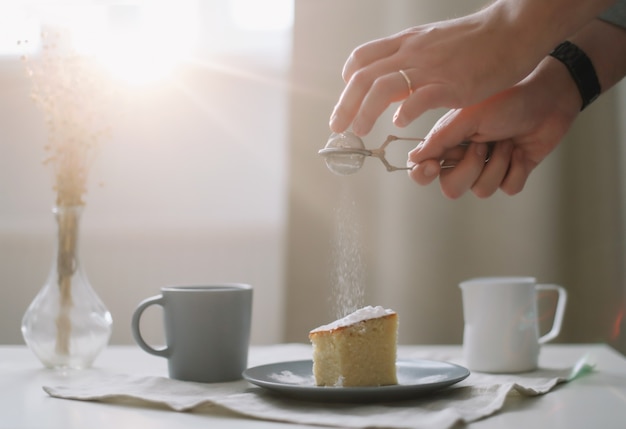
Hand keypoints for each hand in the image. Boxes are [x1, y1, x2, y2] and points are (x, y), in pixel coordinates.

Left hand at [328, 5, 545, 136]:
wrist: (512, 31)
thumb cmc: (477, 41)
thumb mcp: (434, 42)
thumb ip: (412, 59)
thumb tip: (396, 78)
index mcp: (406, 42)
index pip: (362, 58)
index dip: (349, 80)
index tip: (348, 99)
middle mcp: (411, 53)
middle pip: (363, 76)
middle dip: (345, 104)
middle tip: (337, 127)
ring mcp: (430, 68)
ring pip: (382, 87)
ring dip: (365, 111)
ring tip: (359, 131)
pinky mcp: (451, 84)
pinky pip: (419, 97)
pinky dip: (404, 111)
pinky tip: (399, 123)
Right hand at [407, 56, 580, 198]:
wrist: (549, 96)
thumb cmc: (507, 98)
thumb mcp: (468, 116)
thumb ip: (439, 139)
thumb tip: (412, 160)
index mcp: (448, 142)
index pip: (423, 171)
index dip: (424, 175)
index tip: (435, 166)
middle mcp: (464, 158)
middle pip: (452, 188)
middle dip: (470, 169)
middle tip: (483, 145)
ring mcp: (489, 167)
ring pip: (481, 190)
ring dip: (499, 164)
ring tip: (508, 141)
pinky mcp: (513, 173)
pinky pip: (508, 188)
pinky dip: (517, 169)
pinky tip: (522, 149)